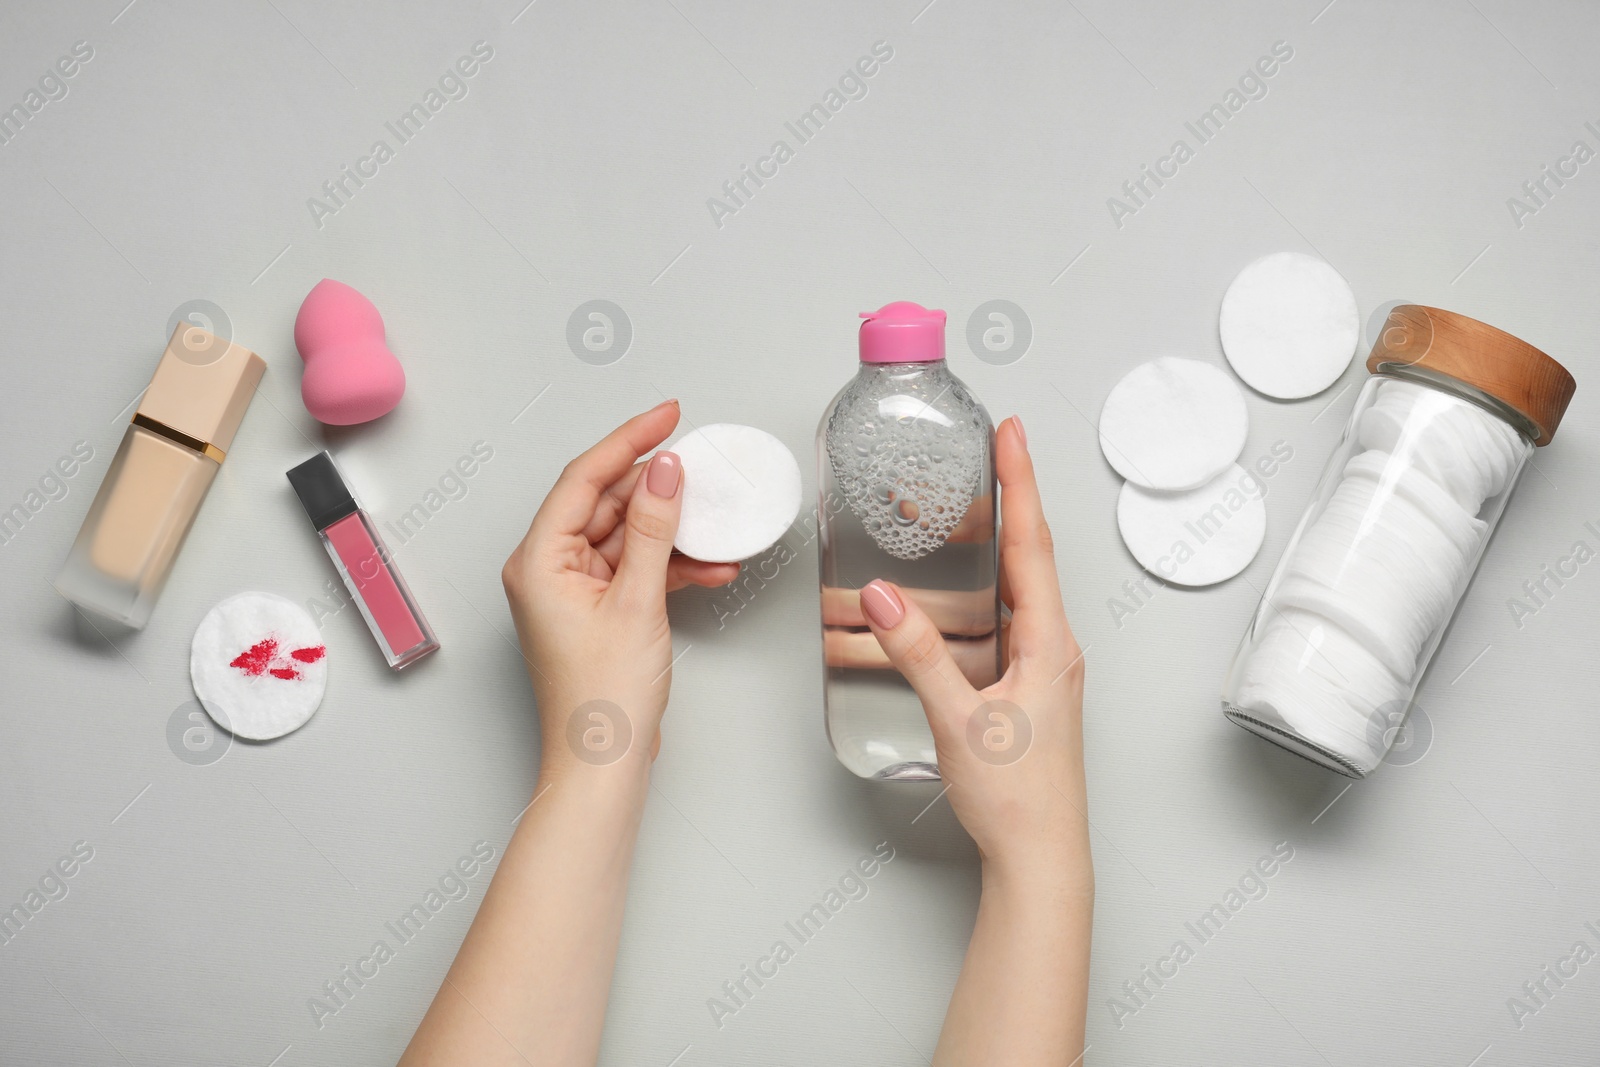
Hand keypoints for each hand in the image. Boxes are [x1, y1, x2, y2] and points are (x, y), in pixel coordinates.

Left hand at [500, 400, 738, 773]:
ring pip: (625, 535)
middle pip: (604, 502)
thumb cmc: (602, 700)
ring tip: (713, 520)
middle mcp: (547, 569)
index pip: (584, 479)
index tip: (666, 417)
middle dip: (655, 486)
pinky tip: (709, 565)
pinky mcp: (596, 610)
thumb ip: (652, 530)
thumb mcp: (637, 601)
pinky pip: (634, 568)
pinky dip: (670, 564)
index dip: (628, 441)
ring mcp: (572, 591)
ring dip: (671, 530)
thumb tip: (664, 473)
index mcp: (538, 560)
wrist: (604, 763)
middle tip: (699, 464)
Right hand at [859, 417, 1087, 880]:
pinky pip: (1010, 618)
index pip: (1034, 544)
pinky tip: (965, 587)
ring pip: (1022, 586)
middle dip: (1013, 496)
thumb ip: (919, 655)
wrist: (1042, 858)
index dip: (1021, 483)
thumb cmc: (1017, 799)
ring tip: (976, 501)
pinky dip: (989, 586)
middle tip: (994, 448)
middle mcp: (1055, 647)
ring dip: (1000, 539)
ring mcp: (1044, 666)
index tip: (1013, 434)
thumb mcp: (959, 721)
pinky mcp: (1029, 686)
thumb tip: (884, 596)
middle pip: (1033, 553)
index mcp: (1049, 644)